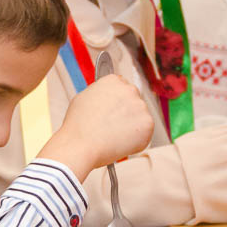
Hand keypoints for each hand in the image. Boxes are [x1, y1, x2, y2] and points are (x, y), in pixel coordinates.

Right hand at [40, 74, 154, 180]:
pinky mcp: (148, 123)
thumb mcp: (84, 98)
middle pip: (133, 101)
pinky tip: (121, 142)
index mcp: (114, 81)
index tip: (112, 111)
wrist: (81, 145)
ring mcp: (141, 106)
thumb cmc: (78, 126)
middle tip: (113, 126)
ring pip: (140, 117)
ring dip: (132, 126)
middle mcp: (130, 89)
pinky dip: (136, 140)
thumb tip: (107, 97)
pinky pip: (145, 132)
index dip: (117, 102)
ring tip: (114, 136)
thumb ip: (100, 93)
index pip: (122, 87)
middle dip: (126, 112)